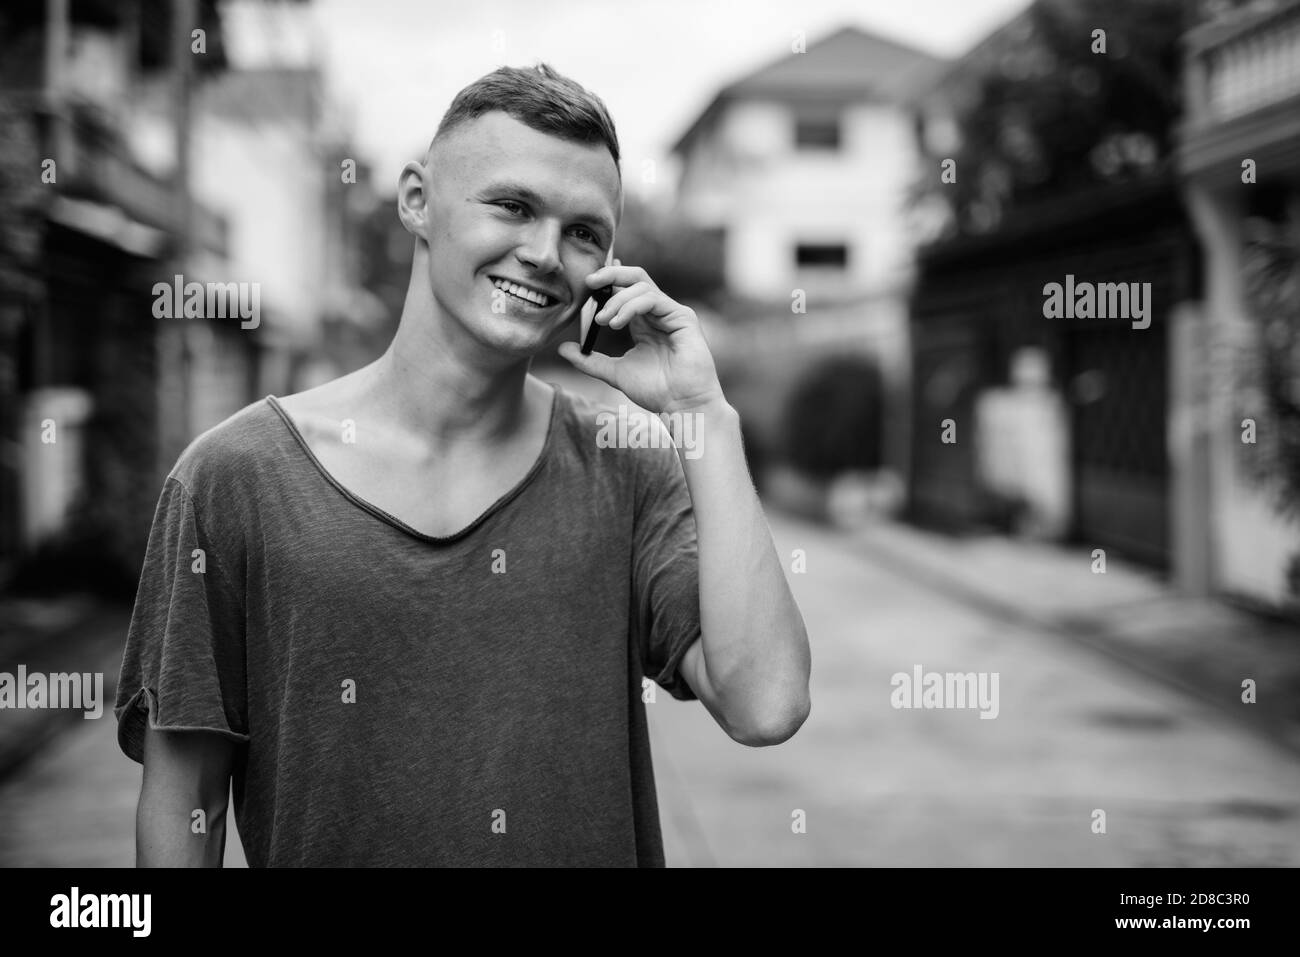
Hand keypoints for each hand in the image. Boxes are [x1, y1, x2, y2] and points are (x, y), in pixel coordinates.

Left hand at [557, 261, 723, 414]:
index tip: (586, 282)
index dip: (607, 279)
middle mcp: (658, 312)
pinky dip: (631, 306)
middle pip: (635, 277)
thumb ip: (589, 360)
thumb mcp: (614, 372)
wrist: (681, 406)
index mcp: (643, 321)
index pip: (625, 288)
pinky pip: (653, 299)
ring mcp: (672, 313)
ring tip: (602, 321)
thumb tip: (562, 348)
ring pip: (641, 286)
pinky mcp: (683, 317)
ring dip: (616, 300)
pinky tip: (616, 322)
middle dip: (610, 274)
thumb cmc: (655, 391)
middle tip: (588, 282)